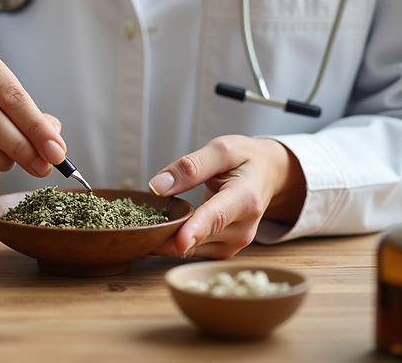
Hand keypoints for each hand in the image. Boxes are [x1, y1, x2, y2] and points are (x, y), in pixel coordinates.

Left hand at [148, 135, 304, 258]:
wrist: (268, 175)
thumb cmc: (245, 159)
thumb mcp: (222, 150)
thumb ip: (190, 166)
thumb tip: (157, 187)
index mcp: (245, 198)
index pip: (217, 217)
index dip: (196, 230)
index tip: (179, 242)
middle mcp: (243, 228)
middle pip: (199, 238)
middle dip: (166, 233)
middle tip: (133, 227)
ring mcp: (235, 244)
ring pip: (191, 249)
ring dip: (166, 240)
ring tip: (144, 225)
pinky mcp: (224, 251)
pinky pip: (193, 251)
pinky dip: (174, 242)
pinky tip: (159, 231)